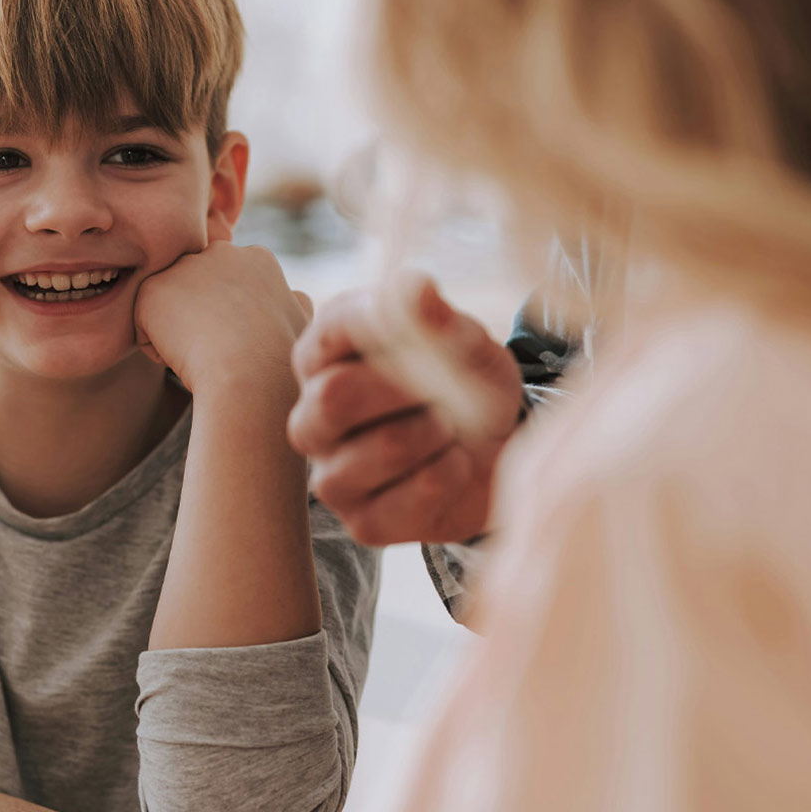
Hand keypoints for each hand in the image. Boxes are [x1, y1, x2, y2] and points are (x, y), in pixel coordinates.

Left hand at [134, 241, 312, 403]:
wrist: (250, 373)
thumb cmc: (279, 360)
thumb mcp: (300, 324)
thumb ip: (292, 303)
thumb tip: (295, 297)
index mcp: (258, 259)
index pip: (227, 291)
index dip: (230, 323)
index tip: (241, 342)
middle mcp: (220, 252)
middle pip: (195, 295)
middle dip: (199, 321)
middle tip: (220, 350)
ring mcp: (184, 266)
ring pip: (168, 312)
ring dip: (178, 336)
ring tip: (204, 354)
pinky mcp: (152, 288)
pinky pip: (144, 329)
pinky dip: (157, 350)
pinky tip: (183, 356)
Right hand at [287, 275, 521, 545]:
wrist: (498, 455)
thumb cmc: (467, 387)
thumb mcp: (467, 344)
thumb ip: (438, 319)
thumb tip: (415, 288)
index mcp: (323, 359)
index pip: (330, 330)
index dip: (377, 322)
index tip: (423, 314)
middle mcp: (312, 418)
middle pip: (334, 397)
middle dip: (408, 389)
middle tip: (445, 386)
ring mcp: (331, 476)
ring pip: (381, 449)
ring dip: (439, 433)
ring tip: (453, 427)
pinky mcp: (363, 523)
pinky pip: (412, 496)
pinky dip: (452, 474)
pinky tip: (456, 465)